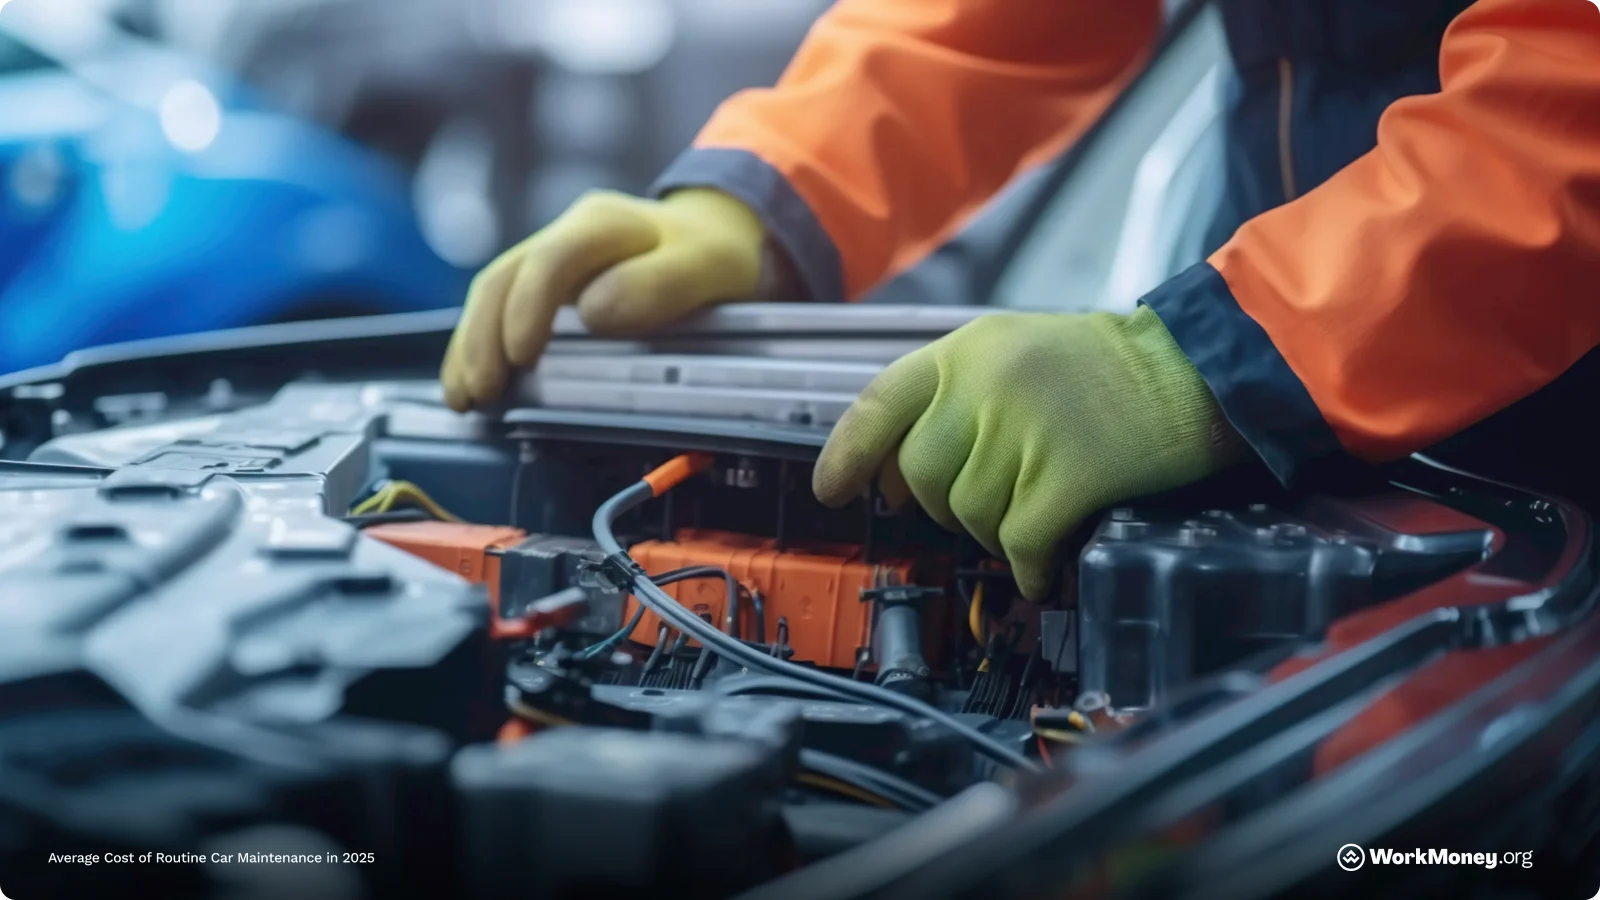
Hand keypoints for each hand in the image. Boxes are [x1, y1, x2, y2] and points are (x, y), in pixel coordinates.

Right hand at [441, 188, 767, 411]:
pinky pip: (500, 310)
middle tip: (481, 392)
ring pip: (492, 295)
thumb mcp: (708, 266)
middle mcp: (567, 234)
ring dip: (471, 347)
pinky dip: (480, 348)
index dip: (528, 308)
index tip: (522, 357)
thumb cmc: (717, 255)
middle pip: (504, 278)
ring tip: (463, 398)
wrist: (720, 234)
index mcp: (603, 223)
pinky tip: (468, 385)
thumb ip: (659, 285)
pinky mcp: (547, 286)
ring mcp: (551, 257)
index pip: (550, 261)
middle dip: (484, 337)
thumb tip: (594, 313)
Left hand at [812, 308, 1242, 598]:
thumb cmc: (1108, 368)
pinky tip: (1046, 565)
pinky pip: (1022, 542)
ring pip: (970, 515)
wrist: (1197, 367)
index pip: (880, 404)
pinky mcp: (1071, 473)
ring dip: (997, 533)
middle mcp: (986, 383)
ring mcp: (1027, 427)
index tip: (833, 491)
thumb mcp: (1016, 350)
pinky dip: (1030, 565)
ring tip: (1034, 516)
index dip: (848, 455)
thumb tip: (899, 472)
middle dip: (946, 506)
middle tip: (988, 503)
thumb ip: (955, 397)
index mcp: (966, 350)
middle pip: (923, 476)